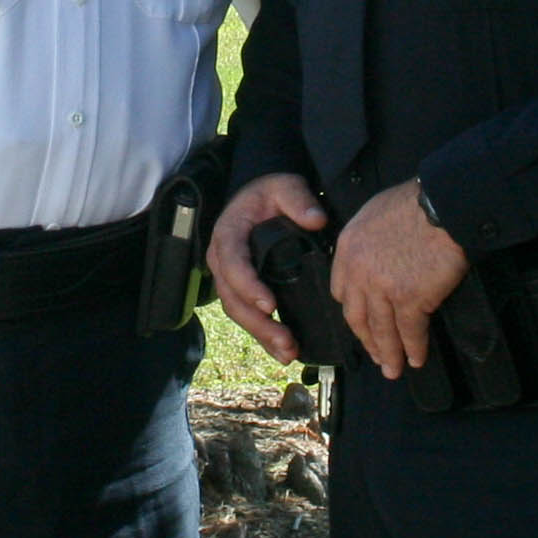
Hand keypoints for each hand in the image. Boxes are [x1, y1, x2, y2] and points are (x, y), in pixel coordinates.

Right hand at [207, 173, 324, 360]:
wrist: (258, 200)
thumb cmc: (269, 194)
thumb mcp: (284, 185)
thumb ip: (298, 199)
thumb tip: (316, 220)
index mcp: (228, 234)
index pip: (232, 263)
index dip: (248, 285)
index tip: (270, 304)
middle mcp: (222, 259)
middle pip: (233, 298)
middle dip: (258, 323)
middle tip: (285, 340)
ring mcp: (228, 278)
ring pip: (238, 312)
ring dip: (262, 335)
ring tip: (289, 352)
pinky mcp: (240, 290)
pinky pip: (247, 316)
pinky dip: (264, 335)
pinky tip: (284, 351)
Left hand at [330, 180, 468, 382]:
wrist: (442, 205)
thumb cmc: (415, 202)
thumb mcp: (374, 213)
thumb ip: (368, 240)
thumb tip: (376, 256)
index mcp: (348, 250)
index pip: (341, 290)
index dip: (353, 309)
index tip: (361, 321)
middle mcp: (359, 272)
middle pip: (357, 317)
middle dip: (367, 340)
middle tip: (375, 356)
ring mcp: (383, 288)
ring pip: (382, 330)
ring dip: (388, 353)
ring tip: (393, 369)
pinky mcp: (410, 299)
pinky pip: (410, 331)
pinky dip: (414, 348)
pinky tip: (416, 358)